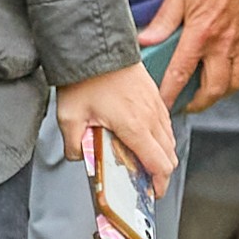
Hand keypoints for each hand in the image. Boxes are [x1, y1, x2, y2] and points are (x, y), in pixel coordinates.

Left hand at [54, 58, 178, 191]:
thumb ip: (73, 145)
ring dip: (161, 154)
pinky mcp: (154, 94)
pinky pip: (165, 123)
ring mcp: (155, 104)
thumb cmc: (85, 77)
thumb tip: (78, 157)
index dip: (159, 184)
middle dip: (161, 173)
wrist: (96, 45)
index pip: (160, 165)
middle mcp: (151, 117)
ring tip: (143, 162)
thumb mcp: (69, 116)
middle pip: (169, 155)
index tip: (152, 194)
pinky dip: (160, 136)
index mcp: (135, 127)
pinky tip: (142, 137)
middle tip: (146, 183)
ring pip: (169, 139)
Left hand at [142, 0, 238, 113]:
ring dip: (220, 94)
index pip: (181, 74)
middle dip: (198, 103)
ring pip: (235, 84)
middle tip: (187, 104)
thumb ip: (163, 20)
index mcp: (201, 34)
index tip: (163, 105)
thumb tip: (145, 40)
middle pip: (213, 89)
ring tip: (208, 93)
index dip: (170, 95)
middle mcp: (224, 44)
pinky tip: (230, 75)